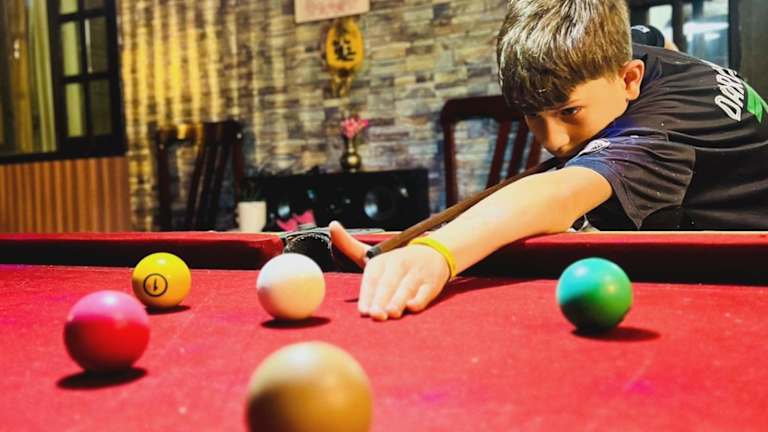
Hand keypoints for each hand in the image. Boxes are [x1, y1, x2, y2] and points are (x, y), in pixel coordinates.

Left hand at [329, 221, 450, 320]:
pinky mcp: (432, 282)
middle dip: (381, 299)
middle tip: (375, 315)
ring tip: (391, 313)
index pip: (372, 278)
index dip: (367, 294)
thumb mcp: (373, 254)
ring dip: (399, 300)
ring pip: (407, 288)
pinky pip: (426, 291)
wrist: (433, 253)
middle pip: (389, 283)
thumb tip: (332, 225)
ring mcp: (416, 273)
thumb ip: (350, 246)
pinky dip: (420, 299)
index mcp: (382, 260)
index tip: (363, 310)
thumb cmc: (395, 262)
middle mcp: (399, 265)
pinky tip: (412, 307)